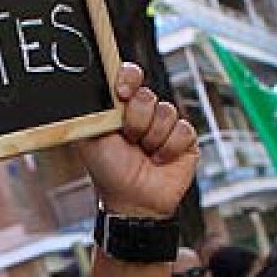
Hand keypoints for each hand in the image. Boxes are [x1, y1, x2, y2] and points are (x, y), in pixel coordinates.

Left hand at [79, 64, 197, 218]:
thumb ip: (95, 110)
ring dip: (152, 138)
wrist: (132, 201)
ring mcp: (165, 125)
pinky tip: (159, 160)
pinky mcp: (185, 140)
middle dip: (136, 120)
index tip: (121, 92)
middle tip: (128, 139)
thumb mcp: (91, 138)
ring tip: (144, 153)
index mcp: (121, 107)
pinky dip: (169, 148)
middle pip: (147, 95)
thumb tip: (98, 87)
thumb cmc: (109, 172)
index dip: (128, 78)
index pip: (130, 75)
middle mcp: (144, 112)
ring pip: (167, 111)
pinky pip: (183, 130)